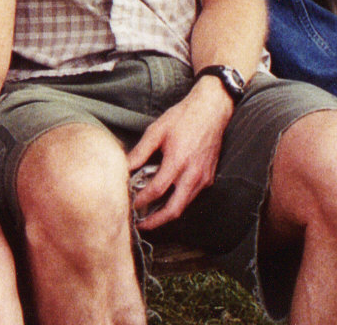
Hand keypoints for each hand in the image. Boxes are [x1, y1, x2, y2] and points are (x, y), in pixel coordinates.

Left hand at [125, 80, 231, 230]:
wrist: (211, 110)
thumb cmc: (183, 117)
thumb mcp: (157, 131)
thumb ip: (140, 152)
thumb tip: (125, 167)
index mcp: (177, 161)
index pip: (156, 190)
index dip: (141, 201)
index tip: (129, 204)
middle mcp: (192, 174)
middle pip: (173, 209)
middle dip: (156, 222)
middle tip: (140, 225)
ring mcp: (203, 178)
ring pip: (184, 206)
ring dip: (167, 214)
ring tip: (150, 216)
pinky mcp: (209, 177)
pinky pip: (192, 197)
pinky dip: (178, 203)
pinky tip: (166, 200)